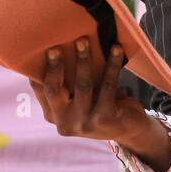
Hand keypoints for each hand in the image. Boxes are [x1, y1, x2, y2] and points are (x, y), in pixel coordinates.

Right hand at [31, 39, 148, 143]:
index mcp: (54, 116)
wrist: (131, 130)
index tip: (39, 49)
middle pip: (54, 90)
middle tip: (55, 46)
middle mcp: (65, 123)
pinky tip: (116, 50)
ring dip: (84, 60)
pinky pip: (107, 85)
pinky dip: (112, 65)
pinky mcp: (104, 118)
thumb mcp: (81, 98)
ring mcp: (84, 123)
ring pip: (82, 85)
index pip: (41, 90)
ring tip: (84, 41)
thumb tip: (61, 49)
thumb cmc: (103, 107)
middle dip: (55, 66)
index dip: (38, 70)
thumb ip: (69, 85)